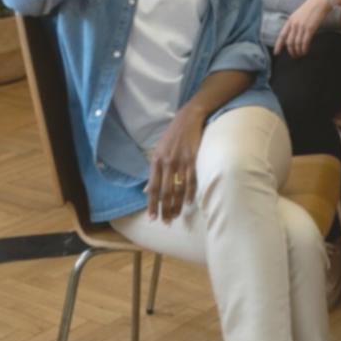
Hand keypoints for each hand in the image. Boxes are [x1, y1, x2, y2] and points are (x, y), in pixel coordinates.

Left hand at [145, 107, 204, 222]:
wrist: (189, 118)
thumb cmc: (173, 136)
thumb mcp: (158, 151)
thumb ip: (154, 171)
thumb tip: (147, 190)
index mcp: (156, 161)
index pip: (153, 188)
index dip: (152, 204)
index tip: (152, 218)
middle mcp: (167, 163)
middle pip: (165, 192)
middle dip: (165, 209)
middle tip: (166, 222)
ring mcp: (180, 161)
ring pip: (177, 189)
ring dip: (176, 205)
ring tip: (176, 216)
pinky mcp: (193, 158)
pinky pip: (191, 180)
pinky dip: (190, 193)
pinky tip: (188, 203)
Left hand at [273, 0, 331, 57]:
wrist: (321, 1)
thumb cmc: (312, 7)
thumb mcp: (299, 15)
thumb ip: (296, 24)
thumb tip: (295, 35)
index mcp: (290, 20)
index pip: (282, 35)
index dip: (278, 45)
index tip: (276, 53)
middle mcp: (294, 24)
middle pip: (289, 42)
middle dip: (291, 51)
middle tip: (294, 56)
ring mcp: (301, 26)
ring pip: (297, 43)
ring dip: (298, 51)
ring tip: (301, 55)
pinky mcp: (310, 28)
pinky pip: (305, 42)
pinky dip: (304, 48)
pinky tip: (305, 51)